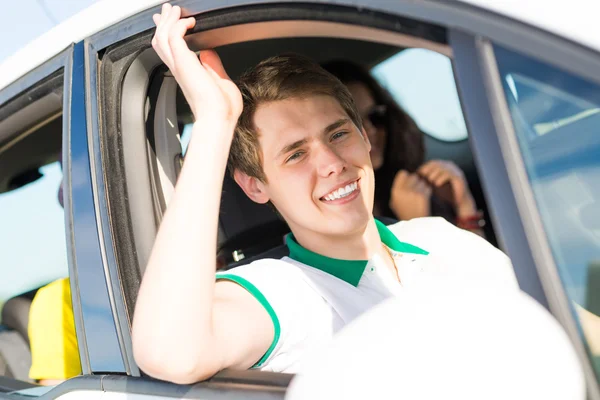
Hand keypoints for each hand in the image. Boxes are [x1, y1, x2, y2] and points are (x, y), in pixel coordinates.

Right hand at [152, 4, 241, 123]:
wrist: (219, 118)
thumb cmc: (222, 109)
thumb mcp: (219, 81)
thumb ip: (212, 65)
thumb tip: (208, 52)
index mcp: (186, 74)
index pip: (170, 50)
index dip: (167, 35)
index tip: (168, 23)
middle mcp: (179, 69)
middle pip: (161, 41)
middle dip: (163, 23)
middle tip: (167, 10)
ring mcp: (179, 66)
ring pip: (163, 36)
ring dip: (169, 20)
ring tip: (174, 10)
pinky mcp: (184, 62)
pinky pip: (174, 36)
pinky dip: (179, 25)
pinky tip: (189, 21)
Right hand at [389, 170, 431, 219]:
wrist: (414, 225)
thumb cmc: (404, 212)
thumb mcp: (394, 201)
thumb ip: (397, 188)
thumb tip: (404, 173)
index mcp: (395, 191)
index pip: (403, 173)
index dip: (407, 177)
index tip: (409, 184)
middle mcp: (403, 190)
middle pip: (413, 176)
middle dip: (416, 182)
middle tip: (416, 191)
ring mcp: (413, 192)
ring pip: (422, 181)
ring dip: (422, 187)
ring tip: (419, 197)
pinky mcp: (422, 196)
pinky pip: (427, 188)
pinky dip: (427, 192)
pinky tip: (424, 199)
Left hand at [417, 160, 475, 216]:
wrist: (459, 201)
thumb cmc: (445, 193)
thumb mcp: (434, 184)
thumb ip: (427, 179)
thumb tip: (414, 176)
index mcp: (444, 165)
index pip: (432, 163)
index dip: (424, 167)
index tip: (418, 175)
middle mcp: (450, 166)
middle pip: (436, 163)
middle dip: (428, 170)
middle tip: (422, 177)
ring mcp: (455, 170)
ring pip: (442, 168)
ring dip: (434, 174)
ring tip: (429, 181)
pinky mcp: (459, 177)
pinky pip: (449, 174)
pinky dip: (441, 178)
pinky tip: (436, 184)